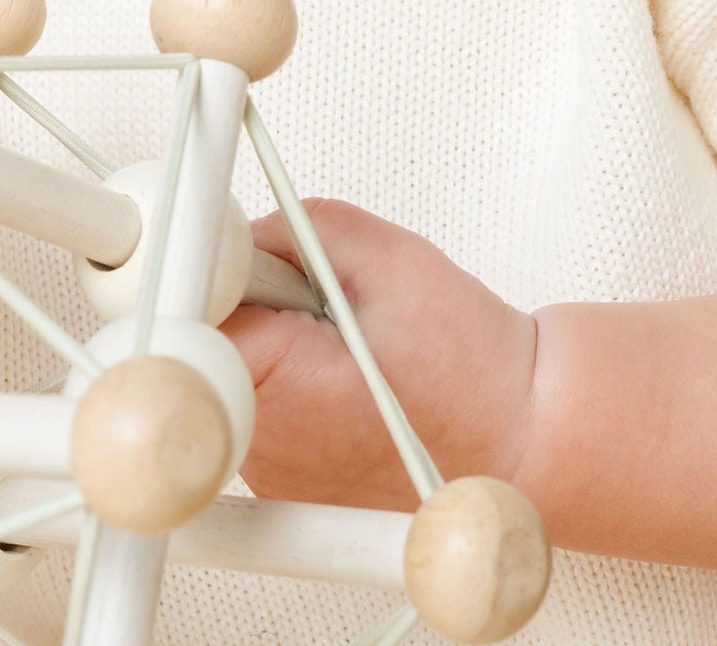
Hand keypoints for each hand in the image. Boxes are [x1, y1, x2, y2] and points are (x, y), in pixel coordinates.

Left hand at [223, 202, 536, 507]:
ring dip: (272, 338)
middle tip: (308, 291)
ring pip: (235, 373)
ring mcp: (273, 475)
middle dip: (249, 299)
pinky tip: (345, 373)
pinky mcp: (290, 484)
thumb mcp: (388, 259)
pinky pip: (262, 407)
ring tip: (342, 339)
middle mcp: (263, 447)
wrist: (522, 442)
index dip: (215, 267)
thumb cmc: (471, 369)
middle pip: (209, 343)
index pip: (194, 313)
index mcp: (278, 390)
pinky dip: (291, 377)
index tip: (235, 251)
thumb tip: (240, 235)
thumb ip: (298, 231)